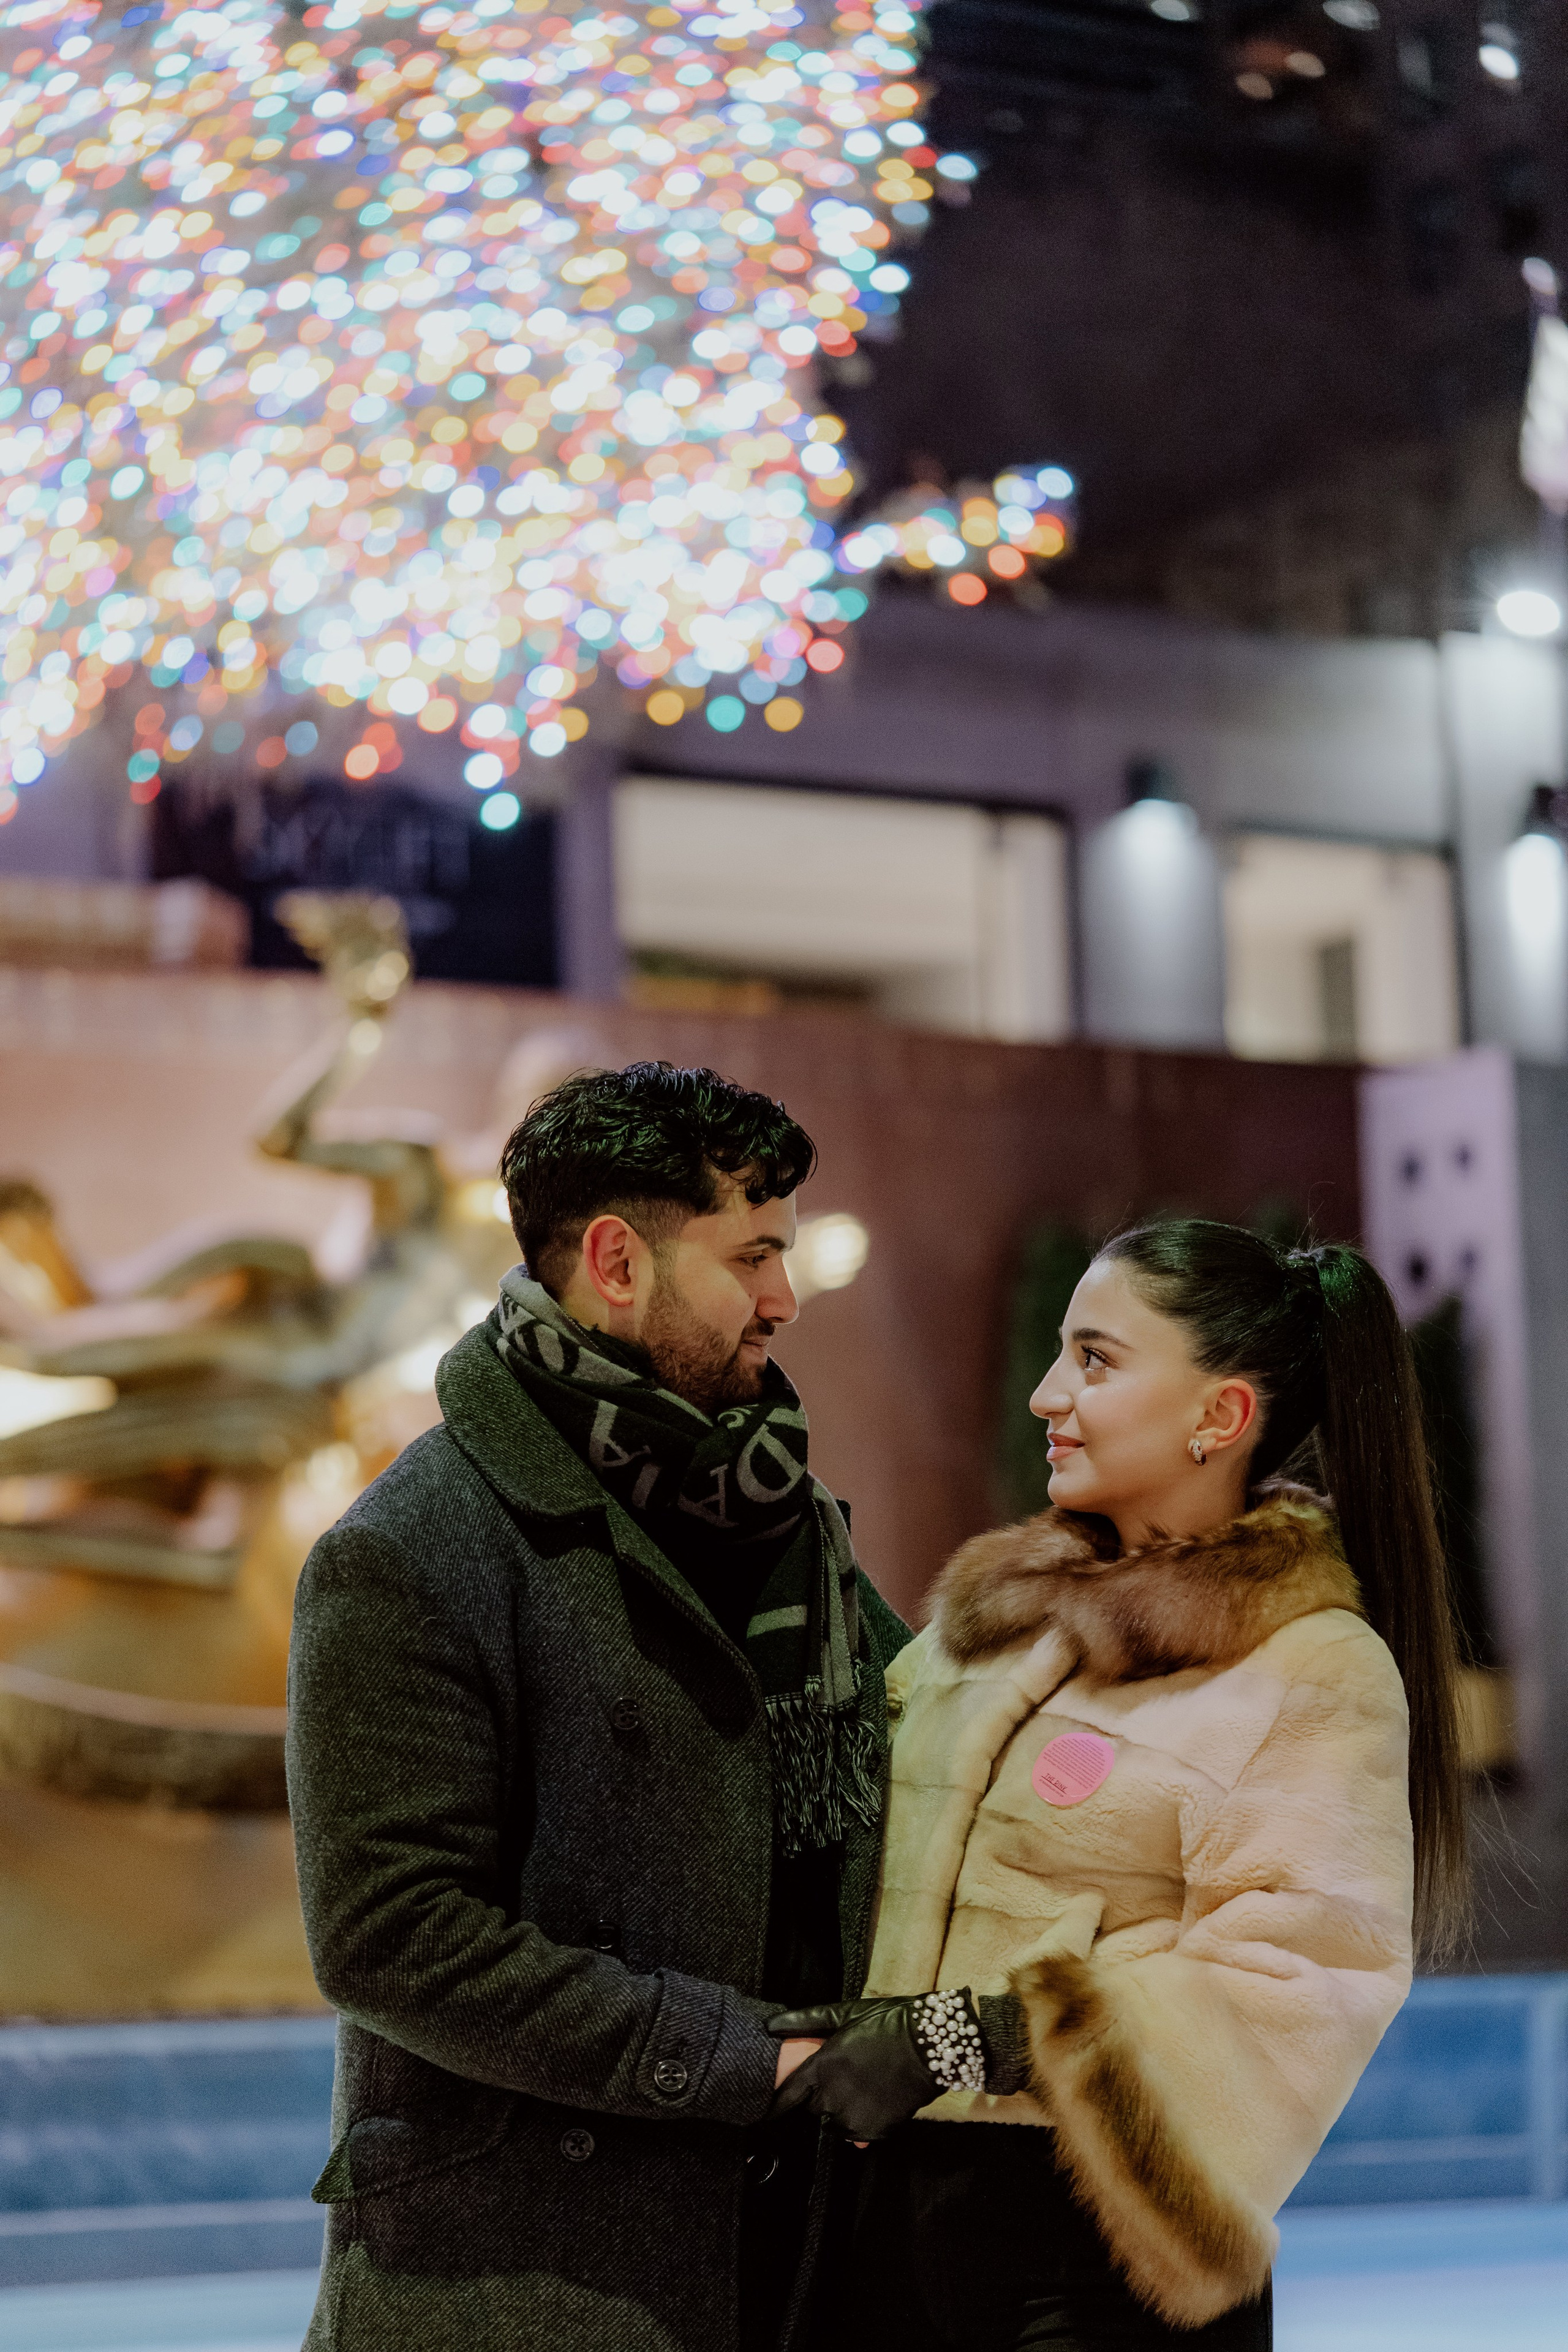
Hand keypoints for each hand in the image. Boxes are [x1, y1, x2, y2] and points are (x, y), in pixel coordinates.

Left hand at [766, 1998, 941, 2141]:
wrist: (930, 2045)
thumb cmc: (886, 2023)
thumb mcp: (846, 2014)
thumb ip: (806, 2021)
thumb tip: (770, 2025)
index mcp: (821, 2067)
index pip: (787, 2095)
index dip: (776, 2105)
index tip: (767, 2112)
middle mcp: (831, 2096)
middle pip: (812, 2108)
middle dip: (821, 2096)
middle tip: (843, 2078)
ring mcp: (852, 2117)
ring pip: (833, 2123)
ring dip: (840, 2111)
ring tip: (861, 2089)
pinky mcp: (872, 2132)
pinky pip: (855, 2136)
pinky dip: (860, 2123)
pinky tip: (874, 2102)